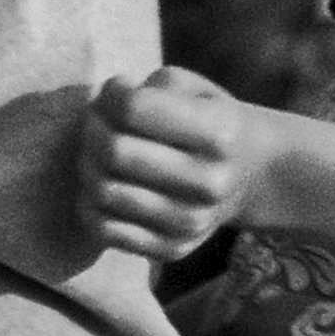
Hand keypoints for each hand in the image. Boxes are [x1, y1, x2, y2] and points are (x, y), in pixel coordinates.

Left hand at [87, 65, 289, 262]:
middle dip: (92, 129)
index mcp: (219, 133)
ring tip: (99, 152)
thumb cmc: (205, 119)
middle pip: (113, 151)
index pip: (132, 108)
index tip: (116, 92)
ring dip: (87, 164)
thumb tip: (108, 104)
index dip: (111, 94)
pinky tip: (104, 183)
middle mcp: (210, 183)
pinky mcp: (172, 249)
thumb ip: (150, 86)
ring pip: (103, 190)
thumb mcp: (192, 87)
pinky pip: (104, 229)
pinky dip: (88, 203)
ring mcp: (192, 222)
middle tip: (96, 122)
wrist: (247, 175)